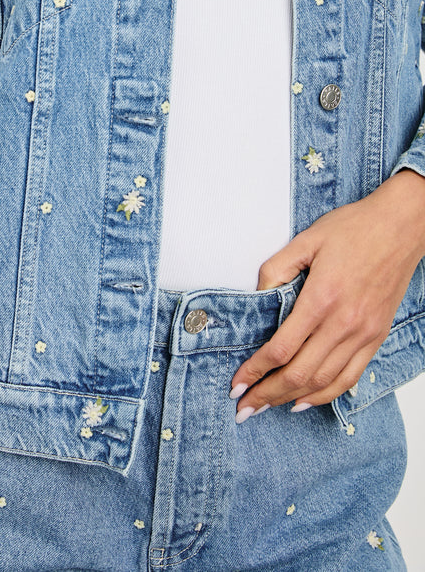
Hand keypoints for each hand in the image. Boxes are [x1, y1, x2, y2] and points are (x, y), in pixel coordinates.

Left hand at [229, 168, 424, 420]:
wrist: (400, 227)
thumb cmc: (354, 228)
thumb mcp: (306, 239)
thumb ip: (276, 268)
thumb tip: (258, 296)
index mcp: (321, 298)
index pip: (281, 349)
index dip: (255, 371)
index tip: (236, 384)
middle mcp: (344, 323)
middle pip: (299, 374)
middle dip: (267, 395)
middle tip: (244, 408)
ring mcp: (363, 334)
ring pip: (324, 382)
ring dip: (292, 399)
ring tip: (267, 407)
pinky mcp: (375, 337)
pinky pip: (349, 377)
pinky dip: (325, 395)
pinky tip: (305, 401)